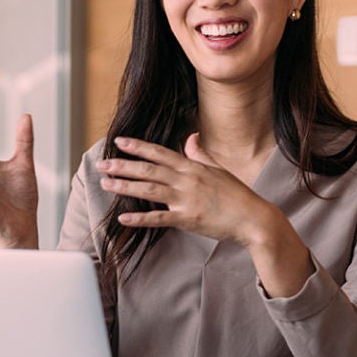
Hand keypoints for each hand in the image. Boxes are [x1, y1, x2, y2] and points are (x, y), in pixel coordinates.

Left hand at [100, 134, 278, 245]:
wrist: (254, 219)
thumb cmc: (236, 195)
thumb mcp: (218, 169)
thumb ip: (200, 154)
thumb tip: (190, 137)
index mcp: (193, 167)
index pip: (159, 153)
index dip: (138, 146)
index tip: (119, 141)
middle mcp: (187, 180)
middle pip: (149, 170)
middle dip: (123, 165)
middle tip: (102, 164)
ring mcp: (187, 199)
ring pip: (150, 190)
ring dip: (125, 186)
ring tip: (105, 184)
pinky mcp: (188, 219)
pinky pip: (159, 218)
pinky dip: (140, 218)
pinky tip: (123, 217)